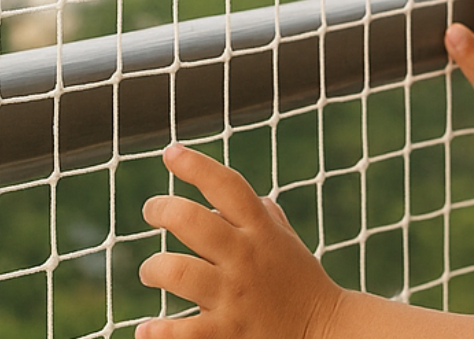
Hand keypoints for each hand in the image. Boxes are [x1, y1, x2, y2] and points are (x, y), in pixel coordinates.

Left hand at [138, 145, 345, 338]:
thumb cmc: (302, 284)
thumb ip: (266, 218)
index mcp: (260, 231)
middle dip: (161, 209)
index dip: (196, 165)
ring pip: (176, 271)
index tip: (171, 153)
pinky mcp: (228, 333)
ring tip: (152, 272)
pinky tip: (147, 329)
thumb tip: (253, 197)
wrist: (327, 332)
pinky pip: (183, 331)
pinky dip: (157, 332)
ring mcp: (234, 296)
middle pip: (190, 220)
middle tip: (152, 211)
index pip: (227, 186)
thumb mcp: (287, 243)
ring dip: (153, 268)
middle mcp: (245, 258)